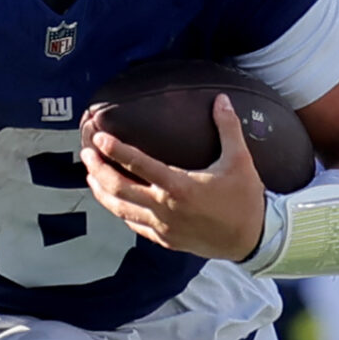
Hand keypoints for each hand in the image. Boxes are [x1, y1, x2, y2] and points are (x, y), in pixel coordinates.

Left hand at [81, 94, 267, 262]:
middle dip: (98, 169)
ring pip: (119, 209)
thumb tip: (220, 99)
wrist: (252, 241)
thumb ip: (227, 128)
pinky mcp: (164, 240)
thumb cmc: (245, 200)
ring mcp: (162, 227)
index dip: (115, 150)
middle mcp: (165, 208)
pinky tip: (113, 200)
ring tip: (90, 175)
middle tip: (86, 153)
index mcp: (179, 187)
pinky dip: (119, 210)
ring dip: (101, 191)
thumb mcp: (240, 161)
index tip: (99, 138)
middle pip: (119, 188)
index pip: (139, 165)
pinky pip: (133, 224)